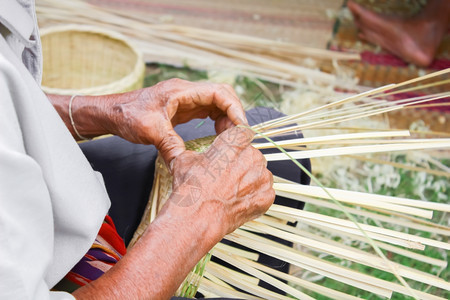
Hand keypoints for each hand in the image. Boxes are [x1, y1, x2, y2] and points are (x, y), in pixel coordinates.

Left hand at [108, 79, 247, 164]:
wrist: (111, 113)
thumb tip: (189, 161)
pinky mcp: (184, 108)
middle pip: (222, 95)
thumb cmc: (127, 116)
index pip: (218, 92)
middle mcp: (186, 92)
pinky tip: (220, 136)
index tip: (242, 127)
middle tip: (241, 135)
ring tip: (231, 139)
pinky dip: (218, 122)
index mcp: (180, 91)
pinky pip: (208, 111)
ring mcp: (186, 99)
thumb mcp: (150, 131)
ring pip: (217, 104)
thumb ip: (171, 144)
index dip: (234, 108)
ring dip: (227, 119)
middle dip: (234, 113)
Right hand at [162, 127, 274, 236]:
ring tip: (229, 190)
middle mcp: (252, 155)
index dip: (234, 143)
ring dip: (248, 179)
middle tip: (224, 176)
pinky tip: (237, 201)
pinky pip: (263, 192)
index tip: (229, 150)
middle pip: (251, 154)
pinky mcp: (266, 196)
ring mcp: (262, 176)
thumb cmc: (192, 188)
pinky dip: (253, 196)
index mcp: (235, 141)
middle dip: (240, 162)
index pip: (242, 133)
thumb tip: (197, 156)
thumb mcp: (185, 159)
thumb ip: (199, 152)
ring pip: (258, 173)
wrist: (197, 217)